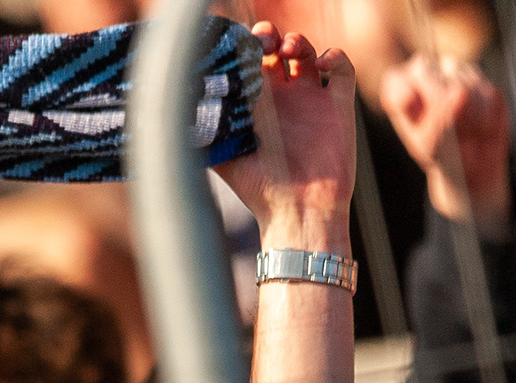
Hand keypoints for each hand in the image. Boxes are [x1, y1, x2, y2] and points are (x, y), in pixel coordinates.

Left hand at [214, 25, 356, 252]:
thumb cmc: (258, 189)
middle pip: (275, 51)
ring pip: (306, 53)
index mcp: (253, 107)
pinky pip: (342, 68)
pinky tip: (320, 64)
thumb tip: (173, 104)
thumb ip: (202, 128)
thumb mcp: (222, 155)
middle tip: (262, 44)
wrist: (298, 210)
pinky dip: (334, 55)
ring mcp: (311, 101)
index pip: (246, 65)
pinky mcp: (338, 106)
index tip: (238, 47)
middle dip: (268, 38)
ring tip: (287, 50)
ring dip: (297, 40)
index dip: (242, 48)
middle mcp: (282, 100)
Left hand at [378, 55, 512, 234]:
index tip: (415, 113)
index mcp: (401, 94)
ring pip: (461, 78)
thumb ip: (438, 121)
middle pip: (429, 71)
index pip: (398, 79)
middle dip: (441, 103)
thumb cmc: (443, 163)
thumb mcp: (431, 148)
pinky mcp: (483, 80)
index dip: (409, 94)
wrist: (476, 174)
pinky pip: (487, 89)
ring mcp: (455, 75)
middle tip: (450, 131)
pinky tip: (483, 128)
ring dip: (466, 111)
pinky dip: (488, 113)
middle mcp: (425, 78)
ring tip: (467, 134)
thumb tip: (458, 92)